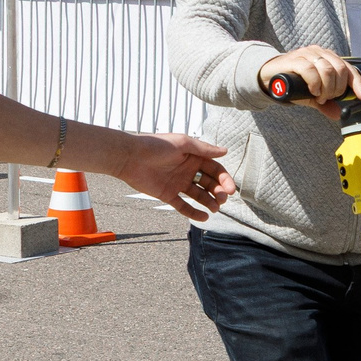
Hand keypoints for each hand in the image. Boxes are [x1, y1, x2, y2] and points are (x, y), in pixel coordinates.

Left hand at [120, 131, 235, 218]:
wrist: (130, 157)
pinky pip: (183, 206)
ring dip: (209, 202)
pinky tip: (204, 217)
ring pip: (199, 195)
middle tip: (222, 199)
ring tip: (215, 208)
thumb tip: (225, 151)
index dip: (224, 179)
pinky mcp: (168, 194)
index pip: (215, 169)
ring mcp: (179, 183)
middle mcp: (188, 170)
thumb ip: (203, 149)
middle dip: (218, 192)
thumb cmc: (155, 145)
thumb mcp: (182, 143)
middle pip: (209, 183)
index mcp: (193, 157)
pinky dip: (194, 212)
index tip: (230, 189)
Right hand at [259, 45, 360, 119]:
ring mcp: (307, 54)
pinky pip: (310, 69)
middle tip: (327, 98)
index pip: (349, 69)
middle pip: (340, 69)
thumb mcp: (312, 95)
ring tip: (318, 95)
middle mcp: (319, 53)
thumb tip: (337, 114)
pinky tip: (312, 90)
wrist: (269, 76)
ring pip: (327, 69)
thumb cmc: (293, 83)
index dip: (358, 84)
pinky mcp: (294, 59)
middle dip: (336, 89)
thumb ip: (325, 104)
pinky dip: (314, 83)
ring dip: (326, 88)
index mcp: (328, 58)